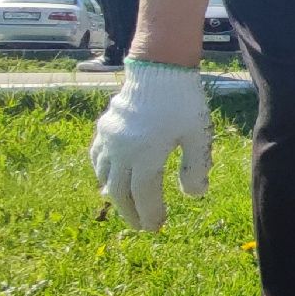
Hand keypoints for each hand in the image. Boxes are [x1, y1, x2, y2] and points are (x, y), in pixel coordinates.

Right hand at [89, 60, 211, 230]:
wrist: (158, 69)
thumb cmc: (182, 102)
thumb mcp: (197, 135)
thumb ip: (196, 166)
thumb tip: (194, 195)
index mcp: (146, 153)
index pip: (143, 194)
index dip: (149, 212)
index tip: (157, 225)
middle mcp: (122, 150)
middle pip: (120, 191)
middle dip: (131, 212)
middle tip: (143, 226)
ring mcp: (109, 140)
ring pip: (105, 178)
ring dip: (116, 197)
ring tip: (130, 209)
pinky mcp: (103, 129)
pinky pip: (97, 159)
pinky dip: (104, 175)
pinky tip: (112, 181)